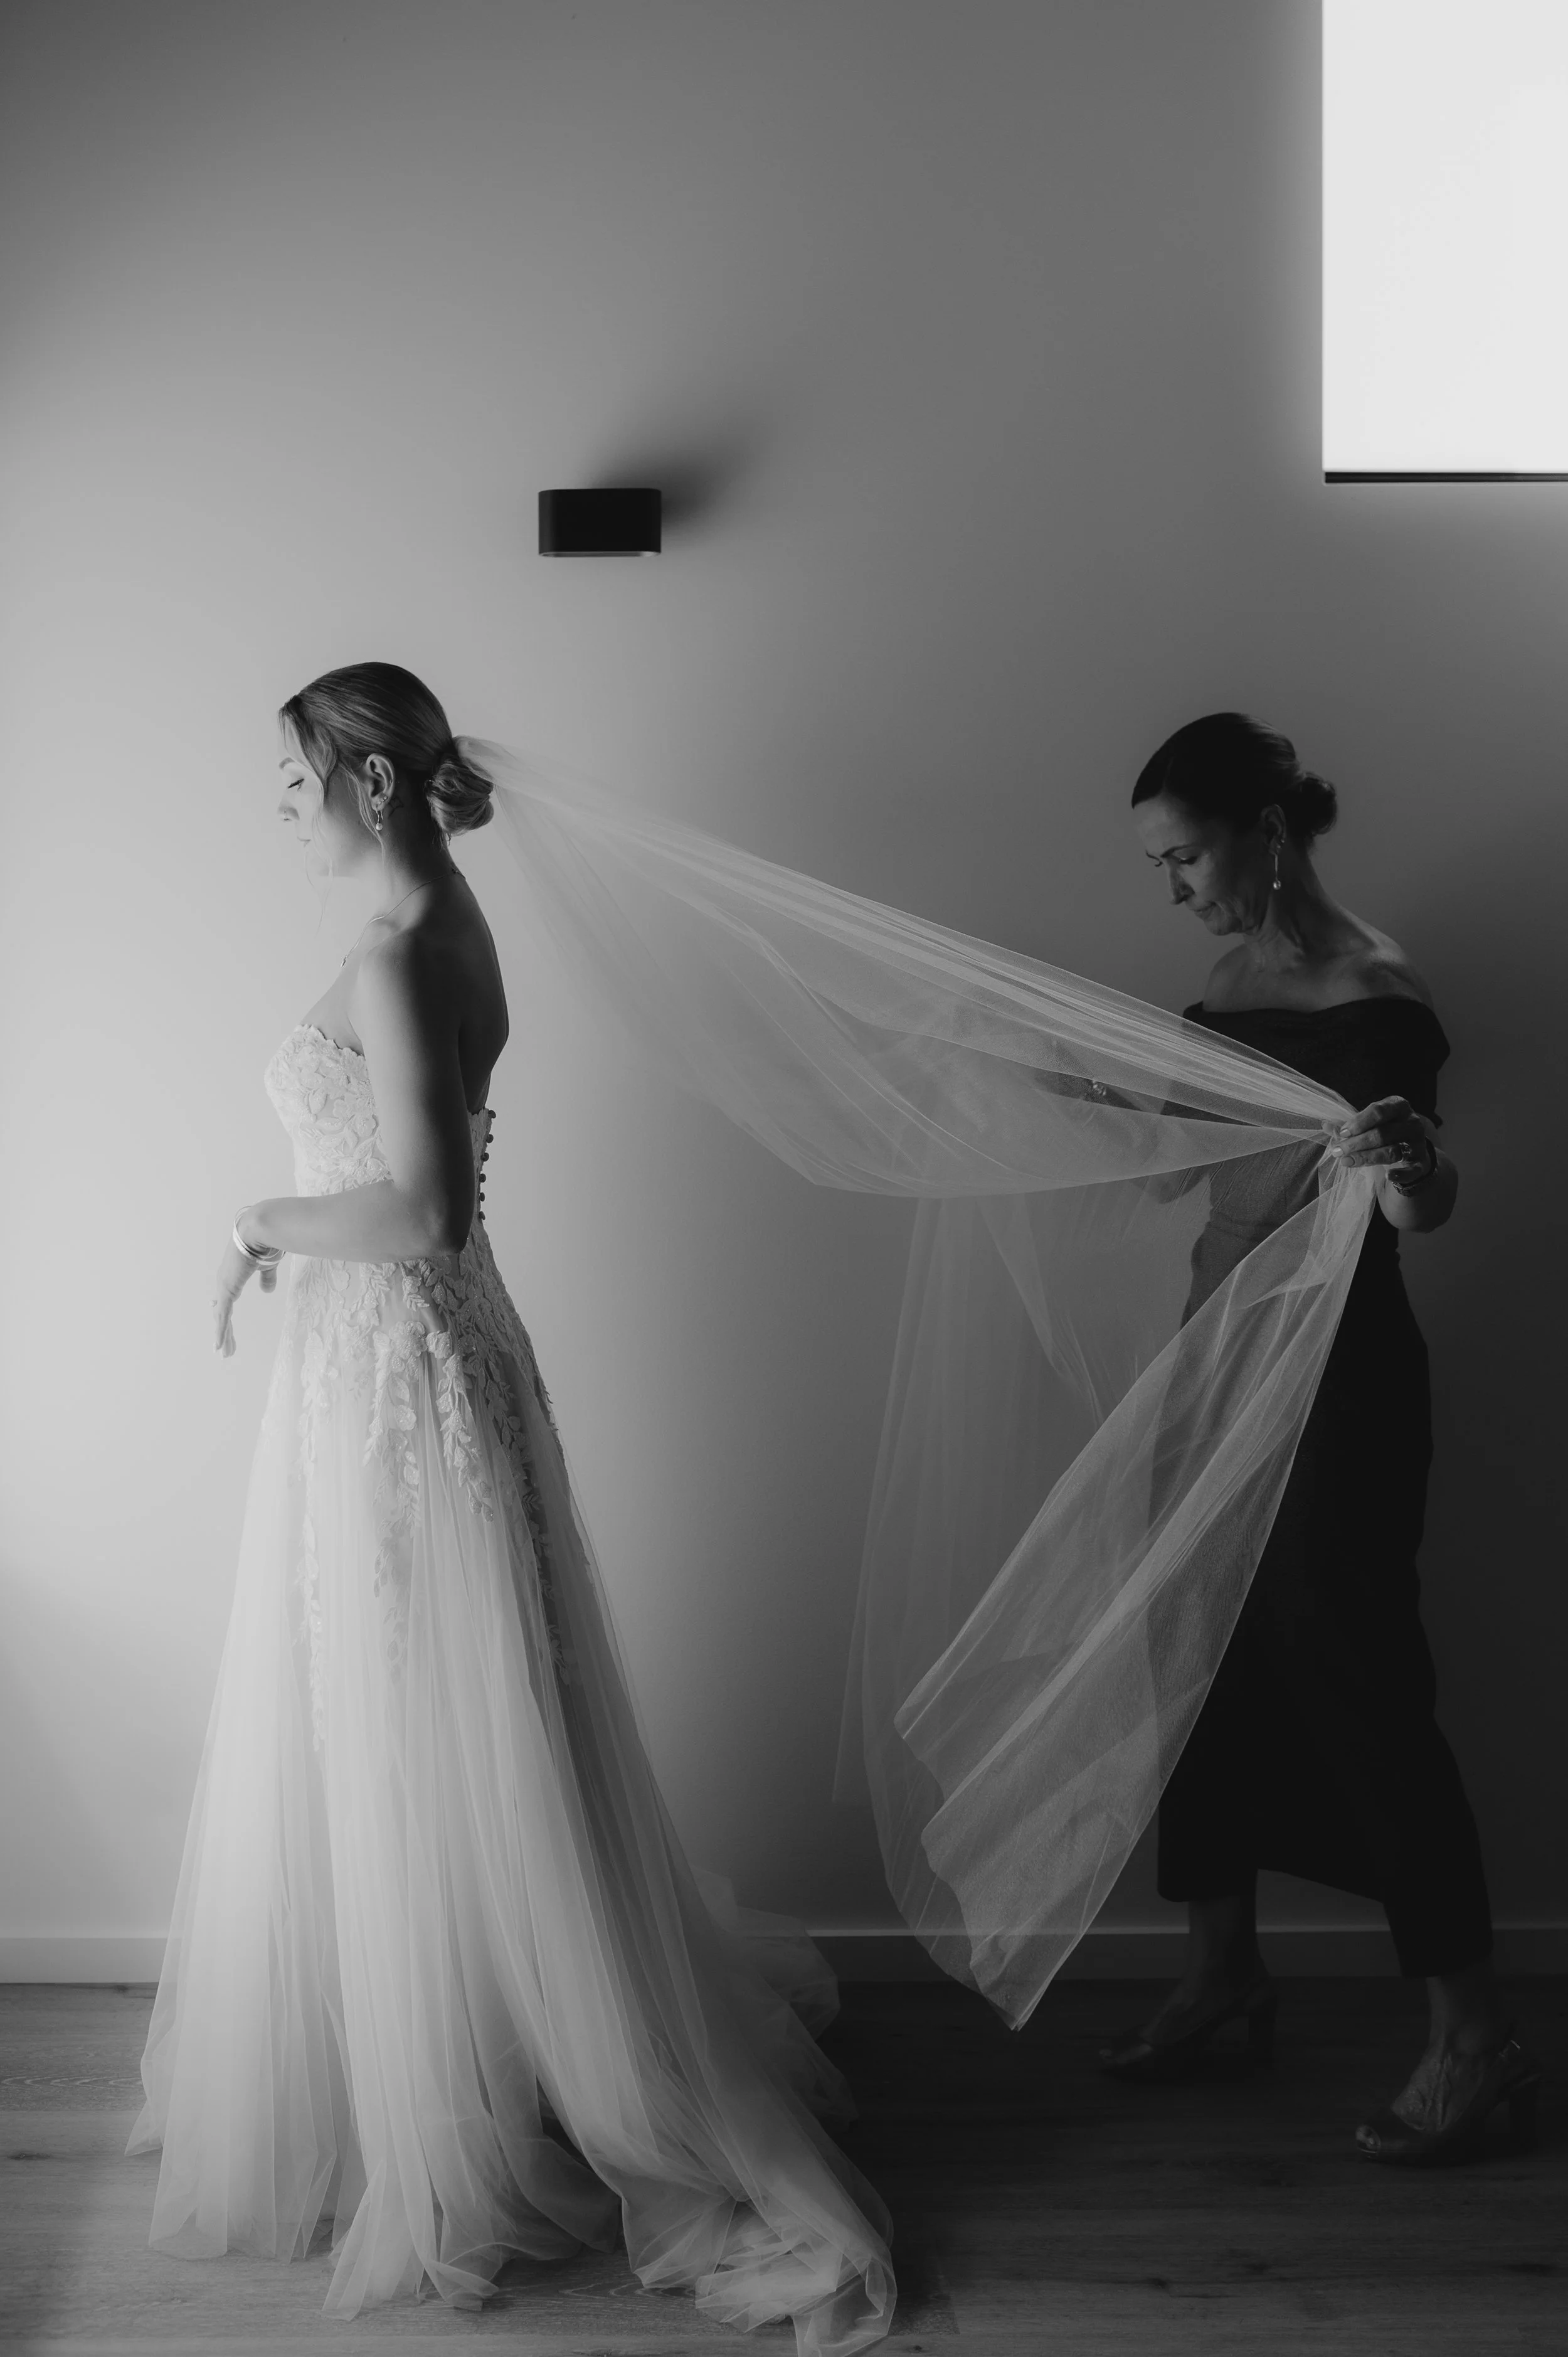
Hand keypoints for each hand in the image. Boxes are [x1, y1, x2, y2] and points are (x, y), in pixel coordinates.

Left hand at [213, 1230, 277, 1357]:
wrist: (261, 1229)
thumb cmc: (267, 1241)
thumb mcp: (268, 1265)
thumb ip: (267, 1278)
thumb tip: (267, 1291)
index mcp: (234, 1275)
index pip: (227, 1300)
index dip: (224, 1315)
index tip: (224, 1327)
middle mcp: (225, 1281)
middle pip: (222, 1313)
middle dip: (225, 1332)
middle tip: (226, 1348)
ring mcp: (224, 1285)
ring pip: (221, 1318)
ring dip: (223, 1337)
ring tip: (224, 1353)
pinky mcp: (228, 1288)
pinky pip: (223, 1316)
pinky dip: (221, 1332)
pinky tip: (219, 1346)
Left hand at [1326, 1095, 1434, 1180]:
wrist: (1410, 1150)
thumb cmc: (1384, 1132)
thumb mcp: (1369, 1124)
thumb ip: (1349, 1126)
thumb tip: (1325, 1125)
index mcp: (1398, 1106)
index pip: (1379, 1111)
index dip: (1359, 1122)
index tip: (1342, 1133)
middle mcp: (1411, 1122)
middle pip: (1383, 1133)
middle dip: (1357, 1143)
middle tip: (1338, 1151)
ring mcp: (1418, 1143)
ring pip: (1392, 1151)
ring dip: (1367, 1157)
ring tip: (1347, 1162)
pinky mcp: (1421, 1163)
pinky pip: (1412, 1170)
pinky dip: (1400, 1174)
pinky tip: (1388, 1176)